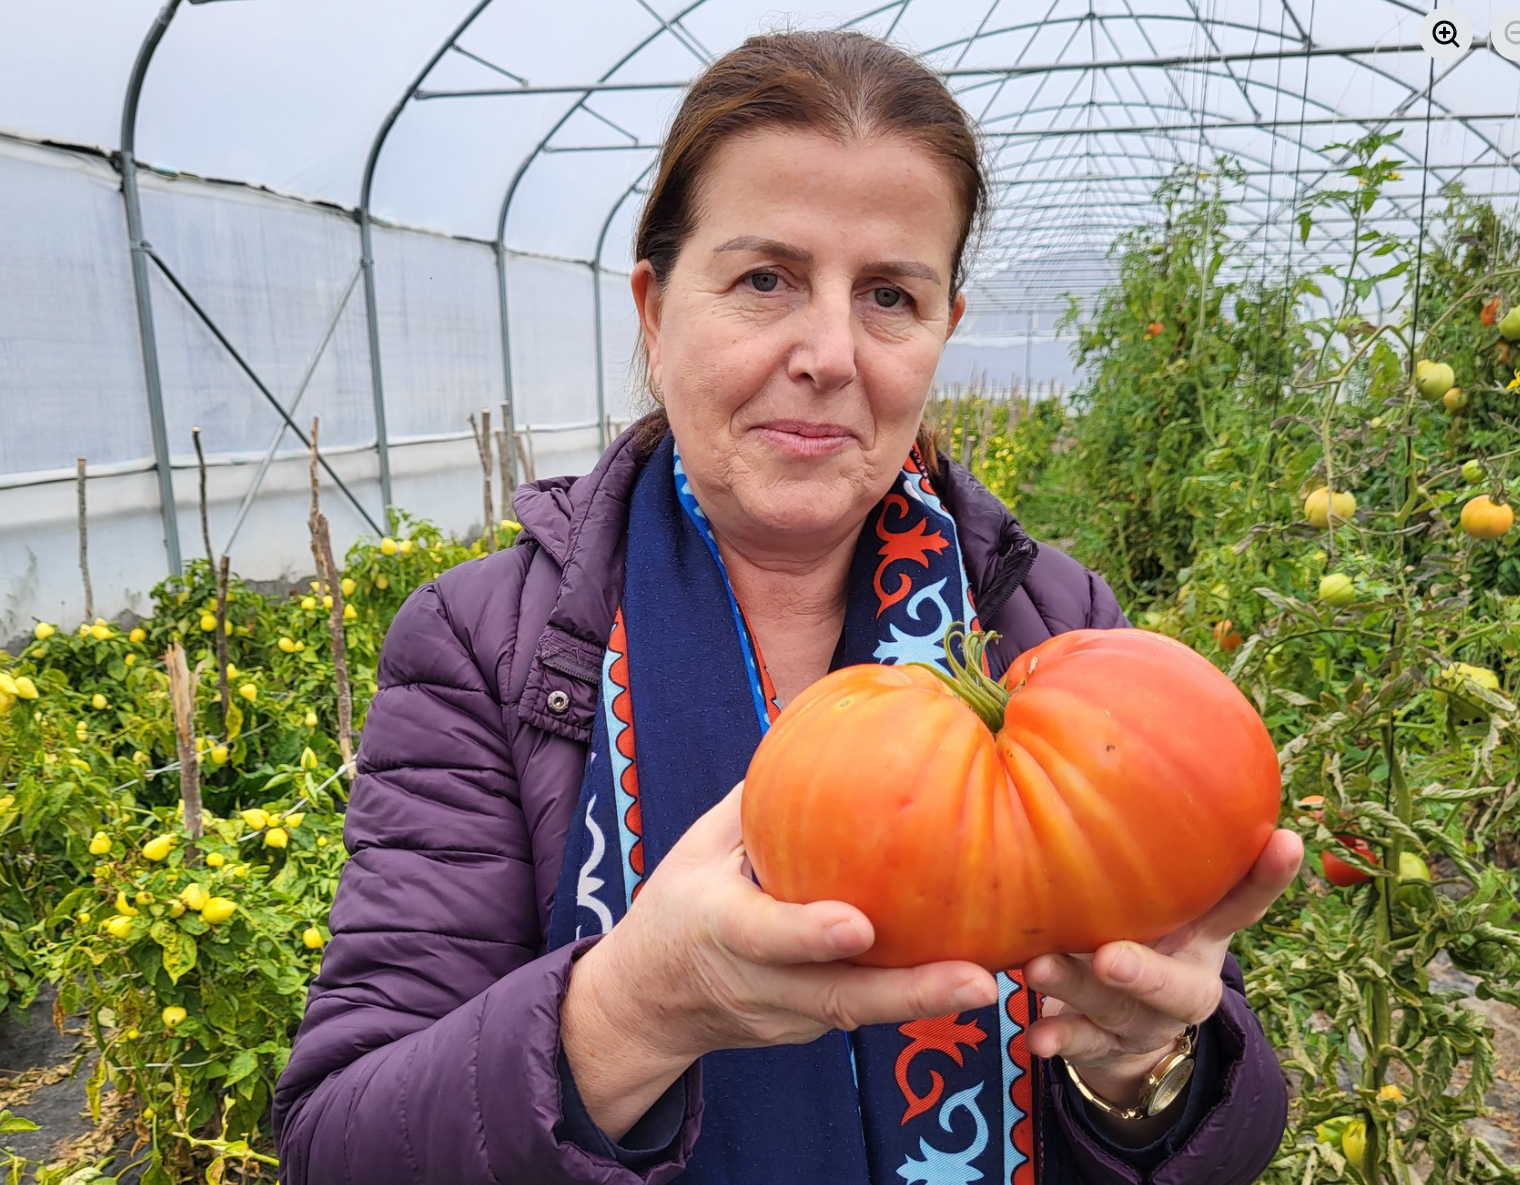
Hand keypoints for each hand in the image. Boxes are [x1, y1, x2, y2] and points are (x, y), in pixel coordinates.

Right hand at [573, 780, 999, 1064]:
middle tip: (977, 981)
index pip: (764, 936)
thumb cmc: (680, 903)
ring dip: (929, 1003)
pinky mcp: (810, 1032)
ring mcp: (786, 1018)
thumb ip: (757, 803)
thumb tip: (822, 727)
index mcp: (718, 928)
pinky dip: (915, 998)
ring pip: (862, 1013)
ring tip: (991, 981)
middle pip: (838, 998)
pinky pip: (865, 1011)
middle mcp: (757, 982)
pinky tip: (969, 973)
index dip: (809, 934)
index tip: (859, 926)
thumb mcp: (698, 846)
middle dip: (911, 994)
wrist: (650, 1001)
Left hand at [1020, 828, 1303, 1108]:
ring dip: (1077, 990)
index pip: (1244, 904)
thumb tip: (1094, 717)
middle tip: (1110, 957)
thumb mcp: (1157, 891)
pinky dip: (1062, 1040)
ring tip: (1040, 969)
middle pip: (1177, 983)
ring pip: (1118, 1010)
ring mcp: (1148, 1019)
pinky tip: (1036, 1038)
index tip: (1286, 838)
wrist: (1134, 1029)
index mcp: (1204, 934)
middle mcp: (1184, 977)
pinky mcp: (1110, 1046)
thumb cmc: (1138, 925)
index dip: (1268, 876)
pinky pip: (1084, 1044)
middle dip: (1145, 971)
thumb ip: (1146, 838)